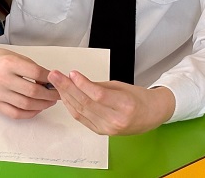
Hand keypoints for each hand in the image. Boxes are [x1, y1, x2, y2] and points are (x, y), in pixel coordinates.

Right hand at [0, 41, 59, 118]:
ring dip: (43, 105)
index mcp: (9, 63)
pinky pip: (16, 114)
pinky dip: (30, 113)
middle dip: (50, 95)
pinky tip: (37, 108)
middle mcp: (2, 79)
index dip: (50, 78)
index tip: (56, 80)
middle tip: (58, 94)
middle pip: (33, 92)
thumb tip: (50, 83)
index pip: (36, 73)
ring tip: (49, 101)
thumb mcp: (15, 56)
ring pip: (27, 105)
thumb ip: (32, 69)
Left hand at [48, 70, 175, 134]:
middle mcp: (116, 120)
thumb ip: (97, 85)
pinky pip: (81, 118)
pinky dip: (71, 106)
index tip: (71, 73)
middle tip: (54, 75)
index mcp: (125, 106)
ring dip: (65, 96)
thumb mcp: (120, 86)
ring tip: (56, 83)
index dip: (82, 83)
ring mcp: (108, 128)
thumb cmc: (138, 98)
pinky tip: (64, 95)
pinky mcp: (101, 132)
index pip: (98, 95)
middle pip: (86, 103)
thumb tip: (75, 80)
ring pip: (80, 111)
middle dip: (66, 87)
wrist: (151, 115)